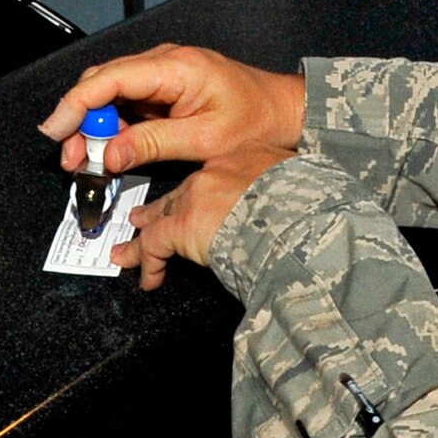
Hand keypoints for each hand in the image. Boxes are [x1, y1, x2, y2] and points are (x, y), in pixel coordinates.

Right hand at [39, 44, 304, 175]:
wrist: (285, 111)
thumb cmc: (256, 121)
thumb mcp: (205, 139)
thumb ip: (154, 144)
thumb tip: (108, 156)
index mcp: (175, 66)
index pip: (110, 78)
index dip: (76, 104)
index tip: (55, 131)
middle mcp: (164, 62)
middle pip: (102, 84)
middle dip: (79, 120)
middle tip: (69, 158)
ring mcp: (163, 74)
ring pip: (110, 94)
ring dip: (93, 127)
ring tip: (83, 162)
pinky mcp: (164, 88)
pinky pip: (127, 103)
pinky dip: (111, 127)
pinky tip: (106, 151)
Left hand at [112, 143, 290, 289]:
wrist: (299, 219)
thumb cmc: (310, 208)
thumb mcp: (306, 190)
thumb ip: (289, 195)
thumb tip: (299, 212)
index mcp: (247, 158)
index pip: (216, 175)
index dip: (200, 192)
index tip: (197, 200)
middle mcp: (216, 171)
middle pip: (181, 194)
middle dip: (161, 210)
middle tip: (144, 219)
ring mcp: (196, 195)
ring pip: (160, 218)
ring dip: (143, 240)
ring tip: (127, 253)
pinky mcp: (182, 224)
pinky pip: (155, 246)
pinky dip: (149, 264)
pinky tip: (149, 278)